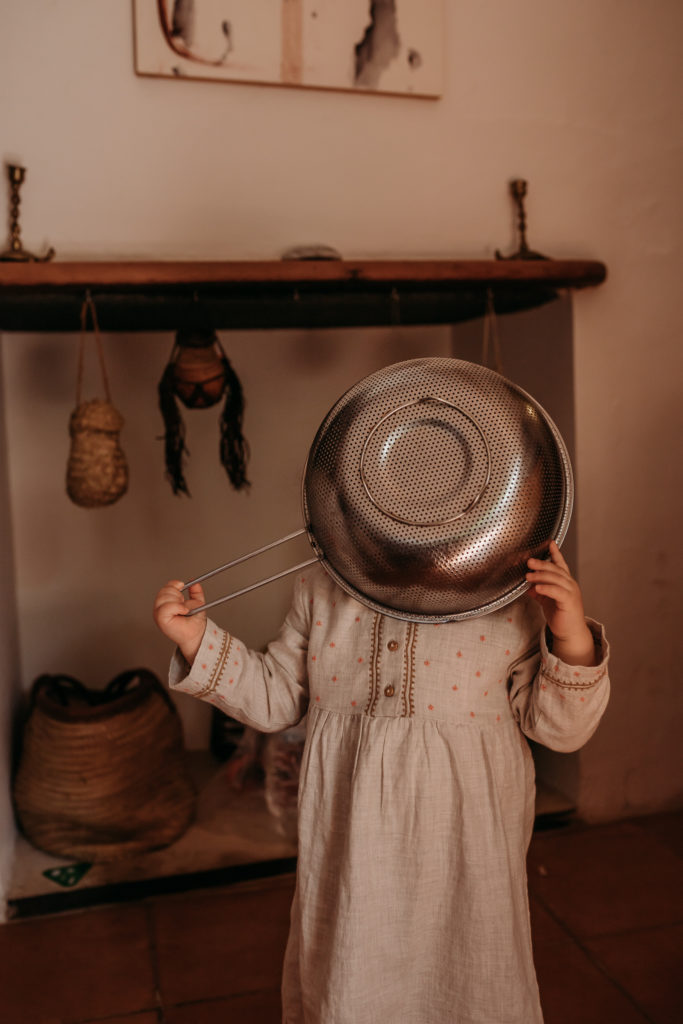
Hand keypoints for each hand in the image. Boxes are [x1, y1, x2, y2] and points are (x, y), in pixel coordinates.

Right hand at [153, 579, 206, 664]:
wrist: (195, 636)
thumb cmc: (193, 624)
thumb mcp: (197, 604)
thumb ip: (196, 593)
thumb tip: (195, 582)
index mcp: (166, 603)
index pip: (165, 587)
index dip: (174, 584)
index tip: (182, 585)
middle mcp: (160, 608)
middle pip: (164, 590)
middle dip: (177, 594)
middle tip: (184, 604)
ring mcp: (158, 613)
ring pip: (164, 597)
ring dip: (178, 601)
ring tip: (184, 610)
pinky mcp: (160, 619)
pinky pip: (166, 606)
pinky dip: (177, 607)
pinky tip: (183, 611)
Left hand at [526, 541, 595, 665]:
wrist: (569, 632)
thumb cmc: (560, 615)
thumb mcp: (546, 600)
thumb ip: (538, 591)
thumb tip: (527, 585)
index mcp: (565, 582)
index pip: (560, 564)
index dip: (555, 553)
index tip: (550, 543)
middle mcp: (570, 584)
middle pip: (555, 569)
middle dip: (542, 563)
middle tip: (529, 561)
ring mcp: (571, 592)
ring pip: (556, 579)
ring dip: (541, 575)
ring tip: (528, 575)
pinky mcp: (569, 602)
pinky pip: (557, 592)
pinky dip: (546, 588)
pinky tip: (537, 587)